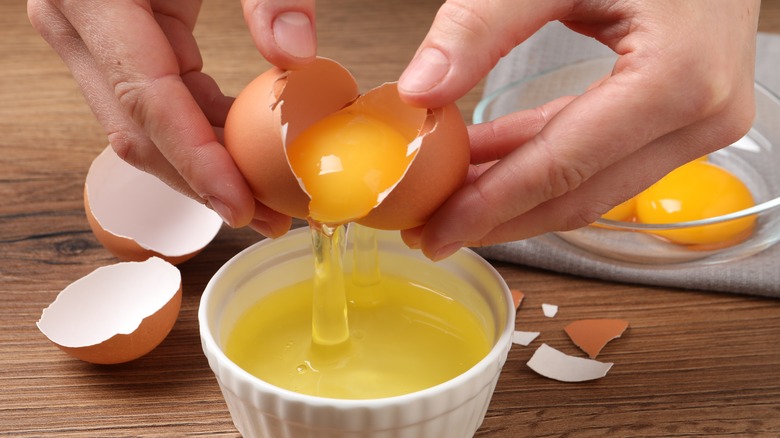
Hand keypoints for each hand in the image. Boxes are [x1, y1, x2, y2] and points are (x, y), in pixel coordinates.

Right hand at [27, 0, 315, 236]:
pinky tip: (243, 159)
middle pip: (140, 133)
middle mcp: (77, 24)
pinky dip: (200, 136)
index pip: (149, 102)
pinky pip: (155, 105)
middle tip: (269, 217)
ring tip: (266, 202)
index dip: (198, 164)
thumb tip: (298, 58)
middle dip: (204, 184)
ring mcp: (89, 38)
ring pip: (143, 130)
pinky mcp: (114, 44)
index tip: (243, 206)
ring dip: (203, 171)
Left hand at [397, 0, 759, 259]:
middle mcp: (701, 115)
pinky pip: (603, 158)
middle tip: (434, 229)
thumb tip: (422, 89)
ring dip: (517, 194)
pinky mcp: (684, 117)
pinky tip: (490, 159)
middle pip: (579, 196)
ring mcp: (699, 122)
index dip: (492, 206)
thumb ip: (483, 24)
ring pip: (591, 187)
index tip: (438, 229)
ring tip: (452, 197)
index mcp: (677, 78)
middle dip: (499, 217)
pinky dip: (544, 162)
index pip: (563, 168)